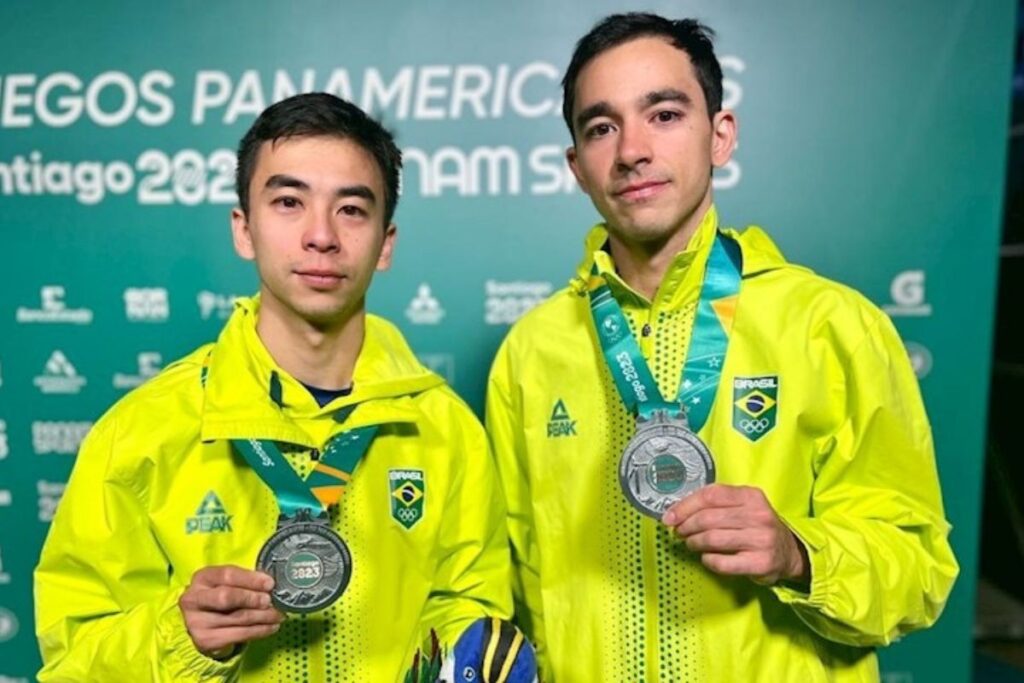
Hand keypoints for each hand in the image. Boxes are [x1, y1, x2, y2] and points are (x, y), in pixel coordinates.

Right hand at [179, 565, 283, 657]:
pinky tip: (272, 627)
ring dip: (264, 617)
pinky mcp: (205, 640)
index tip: (270, 583)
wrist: (201, 623)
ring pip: (237, 618)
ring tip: (279, 614)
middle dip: (253, 599)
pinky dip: (260, 630)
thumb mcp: (226, 583)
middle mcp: (194, 599)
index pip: (227, 575)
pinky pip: (240, 634)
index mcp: (202, 578)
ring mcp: (197, 621)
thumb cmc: (220, 596)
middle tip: (271, 601)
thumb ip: (244, 581)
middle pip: (227, 597)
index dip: (250, 579)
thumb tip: (271, 584)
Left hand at [662, 484, 808, 586]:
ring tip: (691, 544)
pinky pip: (721, 562)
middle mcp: (759, 516)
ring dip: (694, 543)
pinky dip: (708, 560)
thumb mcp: (743, 506)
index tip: (669, 517)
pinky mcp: (760, 564)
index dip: (685, 506)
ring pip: (712, 539)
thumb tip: (676, 512)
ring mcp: (761, 540)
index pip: (711, 495)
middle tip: (679, 532)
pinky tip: (707, 558)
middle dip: (686, 526)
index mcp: (751, 496)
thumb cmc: (756, 526)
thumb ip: (715, 504)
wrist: (789, 552)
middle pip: (708, 518)